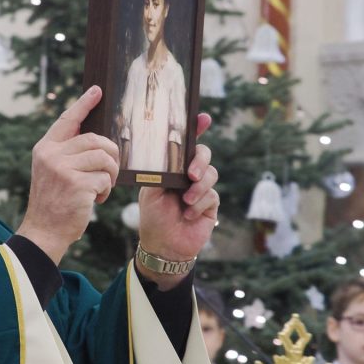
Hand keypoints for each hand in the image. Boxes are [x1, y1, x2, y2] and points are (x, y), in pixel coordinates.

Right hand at [16, 86, 119, 263]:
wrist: (44, 231)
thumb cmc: (54, 201)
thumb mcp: (53, 171)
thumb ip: (68, 152)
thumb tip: (97, 138)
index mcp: (45, 148)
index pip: (68, 119)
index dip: (84, 104)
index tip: (98, 90)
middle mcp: (51, 154)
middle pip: (96, 139)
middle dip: (110, 155)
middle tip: (110, 170)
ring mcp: (63, 168)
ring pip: (104, 158)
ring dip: (110, 174)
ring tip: (102, 187)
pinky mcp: (76, 184)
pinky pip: (105, 178)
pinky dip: (106, 190)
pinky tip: (96, 200)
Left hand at [137, 113, 218, 288]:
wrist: (163, 245)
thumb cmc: (153, 216)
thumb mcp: (151, 191)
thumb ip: (160, 172)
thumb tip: (169, 157)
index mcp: (173, 166)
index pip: (186, 143)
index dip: (197, 128)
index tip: (204, 118)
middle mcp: (189, 173)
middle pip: (203, 153)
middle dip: (200, 160)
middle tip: (191, 174)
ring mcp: (202, 188)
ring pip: (211, 174)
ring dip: (199, 188)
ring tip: (186, 201)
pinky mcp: (211, 204)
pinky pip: (212, 196)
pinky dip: (199, 204)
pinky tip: (187, 214)